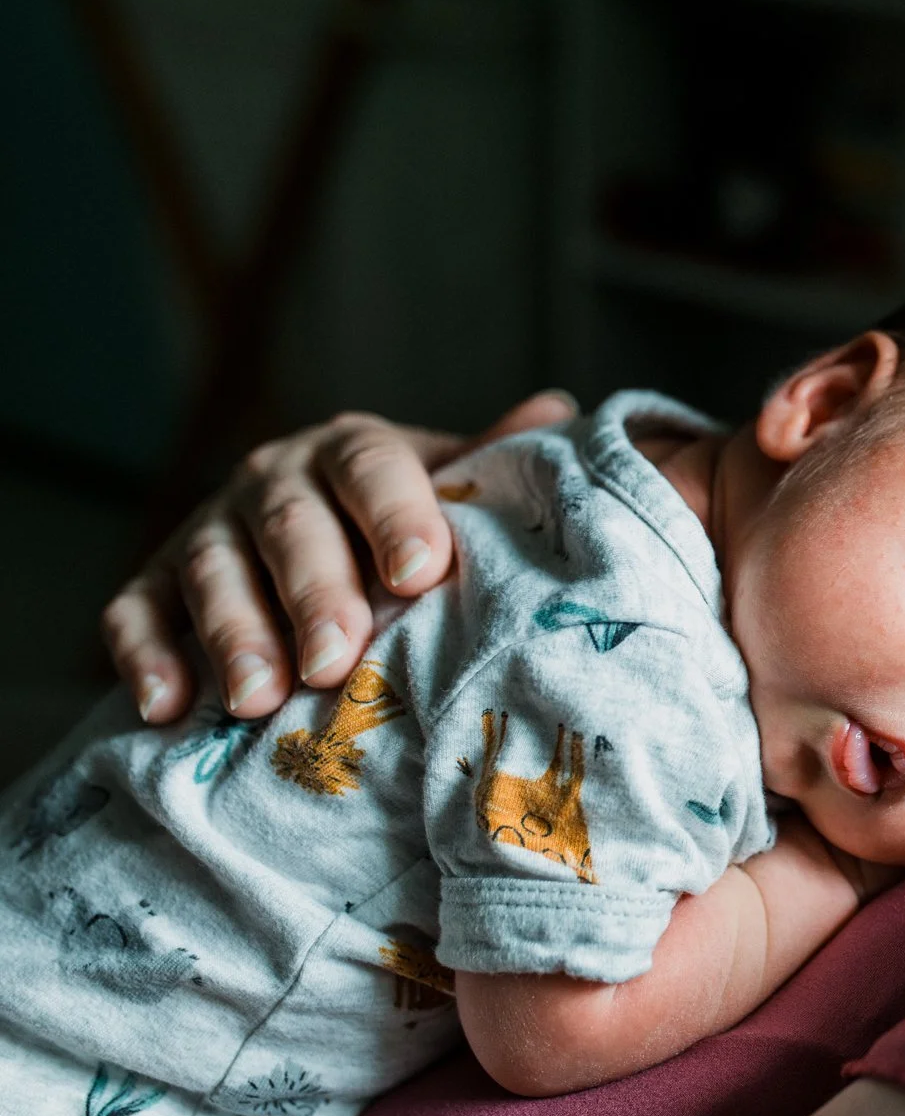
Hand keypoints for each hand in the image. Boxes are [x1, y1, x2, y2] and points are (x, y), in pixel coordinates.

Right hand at [103, 391, 578, 724]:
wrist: (327, 548)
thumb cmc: (408, 532)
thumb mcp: (451, 492)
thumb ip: (492, 464)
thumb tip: (558, 410)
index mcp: (354, 453)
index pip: (373, 469)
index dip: (396, 515)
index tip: (422, 573)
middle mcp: (274, 480)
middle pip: (290, 526)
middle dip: (312, 594)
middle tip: (335, 662)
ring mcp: (209, 531)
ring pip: (212, 572)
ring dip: (232, 634)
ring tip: (259, 699)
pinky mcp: (154, 584)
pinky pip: (135, 614)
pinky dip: (146, 656)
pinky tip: (165, 705)